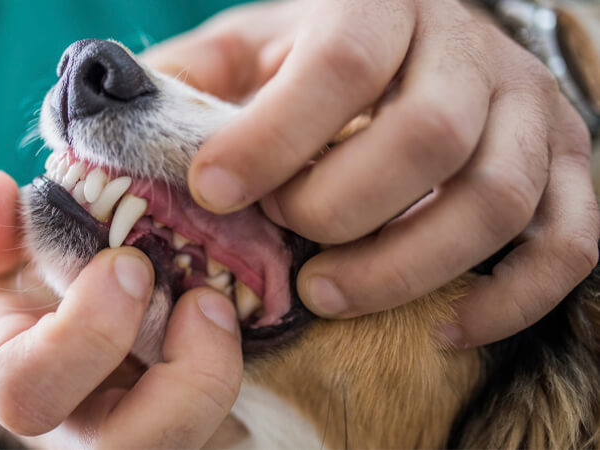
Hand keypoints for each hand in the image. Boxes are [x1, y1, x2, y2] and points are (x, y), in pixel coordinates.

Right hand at [0, 170, 242, 446]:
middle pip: (132, 449)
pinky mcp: (178, 415)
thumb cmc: (0, 286)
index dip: (87, 333)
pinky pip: (221, 417)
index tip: (127, 262)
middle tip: (205, 301)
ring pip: (188, 440)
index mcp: (13, 380)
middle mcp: (76, 423)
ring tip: (220, 304)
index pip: (34, 392)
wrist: (27, 328)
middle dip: (184, 379)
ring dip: (220, 374)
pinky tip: (235, 310)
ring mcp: (132, 425)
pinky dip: (236, 365)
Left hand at [143, 0, 598, 346]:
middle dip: (340, 208)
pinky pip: (567, 246)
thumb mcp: (245, 50)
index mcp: (380, 8)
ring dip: (406, 265)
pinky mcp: (567, 171)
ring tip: (328, 295)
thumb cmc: (315, 58)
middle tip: (282, 240)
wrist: (414, 45)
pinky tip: (442, 328)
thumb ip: (187, 82)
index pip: (341, 66)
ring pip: (497, 199)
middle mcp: (468, 53)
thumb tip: (112, 127)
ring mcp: (530, 113)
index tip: (211, 190)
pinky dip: (510, 300)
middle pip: (427, 137)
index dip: (274, 137)